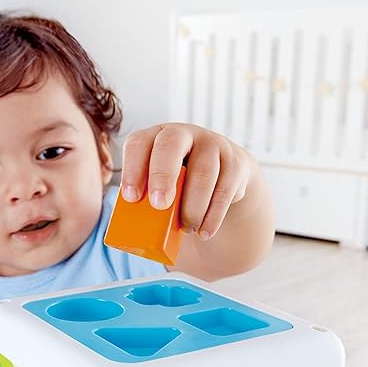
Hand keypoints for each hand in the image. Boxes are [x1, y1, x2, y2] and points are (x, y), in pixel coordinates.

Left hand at [120, 123, 251, 239]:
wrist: (223, 182)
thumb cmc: (181, 188)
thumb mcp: (161, 188)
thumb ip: (147, 200)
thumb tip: (132, 230)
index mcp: (155, 138)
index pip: (139, 144)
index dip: (132, 169)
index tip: (131, 198)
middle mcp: (184, 134)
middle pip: (171, 144)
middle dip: (162, 176)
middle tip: (159, 206)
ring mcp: (212, 145)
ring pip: (203, 172)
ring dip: (192, 207)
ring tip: (186, 229)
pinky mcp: (235, 163)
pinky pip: (224, 190)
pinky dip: (213, 216)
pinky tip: (204, 231)